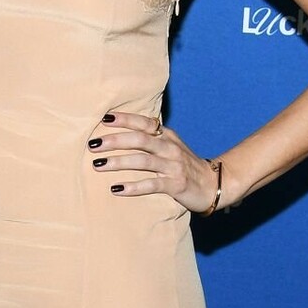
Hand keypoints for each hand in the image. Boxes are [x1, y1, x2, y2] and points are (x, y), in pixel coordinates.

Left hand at [85, 110, 219, 212]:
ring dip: (119, 162)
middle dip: (114, 140)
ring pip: (143, 161)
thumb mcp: (169, 147)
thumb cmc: (183, 166)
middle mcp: (170, 148)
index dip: (124, 119)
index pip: (143, 123)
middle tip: (92, 145)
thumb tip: (117, 133)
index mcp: (166, 136)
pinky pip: (152, 184)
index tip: (103, 118)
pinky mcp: (176, 185)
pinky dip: (133, 187)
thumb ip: (150, 139)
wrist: (215, 184)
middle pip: (140, 140)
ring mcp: (174, 166)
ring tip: (98, 164)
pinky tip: (116, 189)